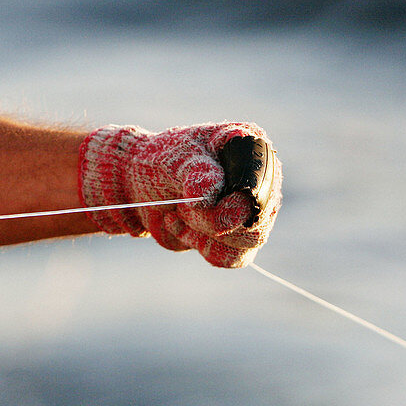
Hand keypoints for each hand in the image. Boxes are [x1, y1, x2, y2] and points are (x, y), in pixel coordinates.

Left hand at [78, 122, 281, 266]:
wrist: (143, 184)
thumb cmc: (164, 161)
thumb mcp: (175, 158)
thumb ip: (196, 173)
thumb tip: (211, 192)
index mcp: (253, 148)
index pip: (260, 185)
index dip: (233, 201)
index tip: (194, 199)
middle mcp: (261, 181)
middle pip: (255, 223)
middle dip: (210, 220)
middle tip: (181, 205)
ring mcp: (253, 211)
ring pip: (245, 244)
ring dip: (203, 234)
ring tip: (179, 212)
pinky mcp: (239, 236)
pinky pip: (230, 257)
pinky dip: (201, 246)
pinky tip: (181, 227)